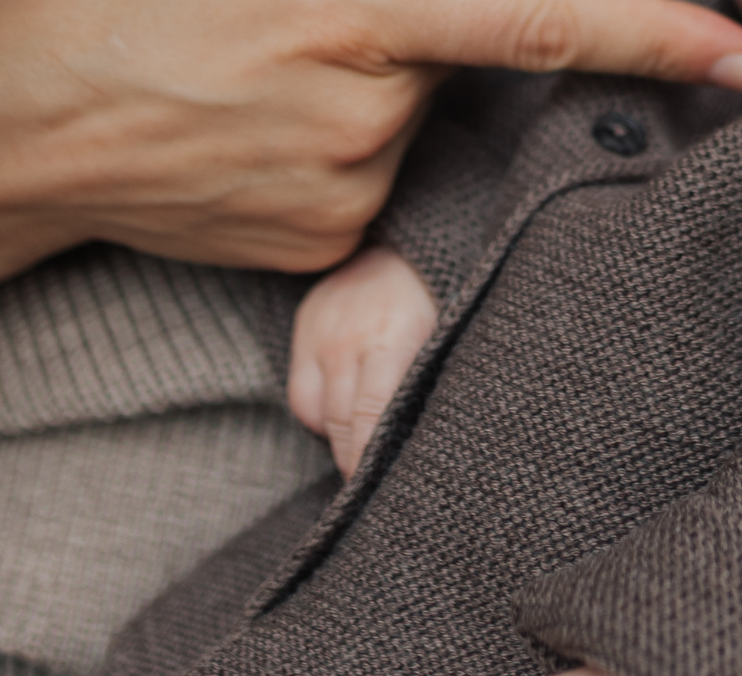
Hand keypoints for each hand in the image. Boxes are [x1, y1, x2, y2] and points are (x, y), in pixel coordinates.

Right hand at [0, 0, 741, 437]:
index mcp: (348, 3)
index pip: (541, 22)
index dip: (659, 39)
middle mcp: (361, 110)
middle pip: (459, 34)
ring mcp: (340, 190)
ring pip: (414, 98)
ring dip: (367, 57)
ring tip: (247, 43)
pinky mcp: (315, 243)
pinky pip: (373, 160)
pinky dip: (338, 120)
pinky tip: (245, 105)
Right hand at [289, 245, 438, 475]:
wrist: (397, 249)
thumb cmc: (433, 303)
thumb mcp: (440, 340)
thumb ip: (424, 387)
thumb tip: (425, 451)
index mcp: (392, 339)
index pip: (370, 416)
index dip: (368, 459)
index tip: (377, 492)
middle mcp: (349, 338)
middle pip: (342, 422)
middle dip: (354, 459)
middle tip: (370, 486)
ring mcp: (321, 333)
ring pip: (317, 413)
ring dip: (337, 440)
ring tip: (357, 455)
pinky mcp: (303, 330)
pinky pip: (301, 394)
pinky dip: (318, 414)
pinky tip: (341, 420)